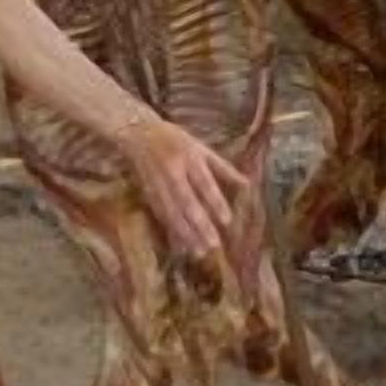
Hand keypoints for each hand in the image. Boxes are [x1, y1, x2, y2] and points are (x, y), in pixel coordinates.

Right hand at [116, 115, 253, 254]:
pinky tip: (179, 246)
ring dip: (185, 234)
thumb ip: (223, 167)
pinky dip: (170, 231)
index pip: (204, 183)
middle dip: (199, 225)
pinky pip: (160, 215)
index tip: (227, 221)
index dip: (215, 202)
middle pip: (187, 202)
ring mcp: (158, 184)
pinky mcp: (148, 193)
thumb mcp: (201, 148)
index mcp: (190, 158)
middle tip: (212, 245)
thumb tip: (247, 184)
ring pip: (172, 212)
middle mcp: (173, 172)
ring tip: (197, 252)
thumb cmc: (175, 140)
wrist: (138, 133)